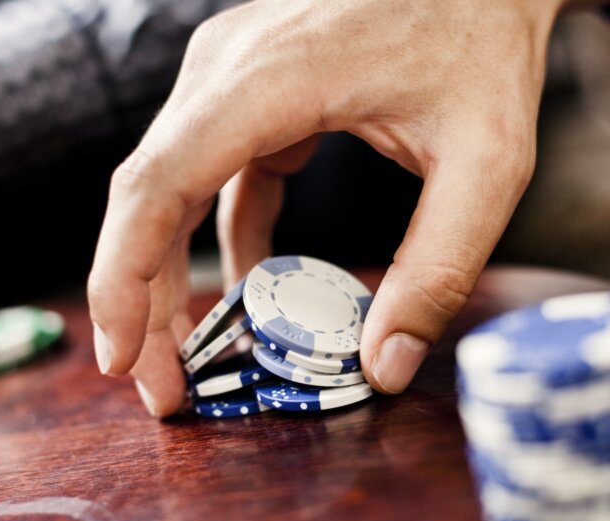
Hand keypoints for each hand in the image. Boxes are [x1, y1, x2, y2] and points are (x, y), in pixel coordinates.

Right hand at [88, 0, 567, 415]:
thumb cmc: (484, 43)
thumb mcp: (486, 163)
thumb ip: (438, 267)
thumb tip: (382, 366)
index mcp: (270, 78)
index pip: (157, 183)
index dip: (122, 277)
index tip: (122, 357)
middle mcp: (228, 69)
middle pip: (148, 198)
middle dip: (143, 300)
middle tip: (165, 389)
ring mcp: (233, 76)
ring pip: (170, 189)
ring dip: (172, 276)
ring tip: (193, 357)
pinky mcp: (255, 93)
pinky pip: (215, 175)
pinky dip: (223, 238)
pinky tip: (251, 289)